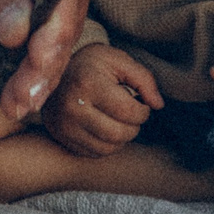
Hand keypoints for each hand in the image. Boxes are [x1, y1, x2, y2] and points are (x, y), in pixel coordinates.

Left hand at [0, 0, 93, 121]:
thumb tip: (20, 36)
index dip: (51, 35)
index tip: (32, 74)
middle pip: (68, 11)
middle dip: (44, 60)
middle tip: (19, 103)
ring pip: (62, 24)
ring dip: (40, 66)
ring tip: (15, 104)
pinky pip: (50, 23)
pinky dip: (33, 54)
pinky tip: (19, 88)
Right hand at [42, 43, 162, 155]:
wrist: (54, 70)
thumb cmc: (92, 65)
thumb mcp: (118, 60)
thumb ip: (143, 79)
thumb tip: (158, 105)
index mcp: (87, 83)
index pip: (128, 111)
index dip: (143, 111)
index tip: (141, 103)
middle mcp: (72, 107)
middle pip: (118, 134)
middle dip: (133, 126)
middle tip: (131, 113)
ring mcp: (64, 125)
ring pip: (108, 148)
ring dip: (122, 137)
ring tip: (118, 119)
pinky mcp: (61, 137)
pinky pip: (95, 153)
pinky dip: (107, 144)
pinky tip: (105, 127)